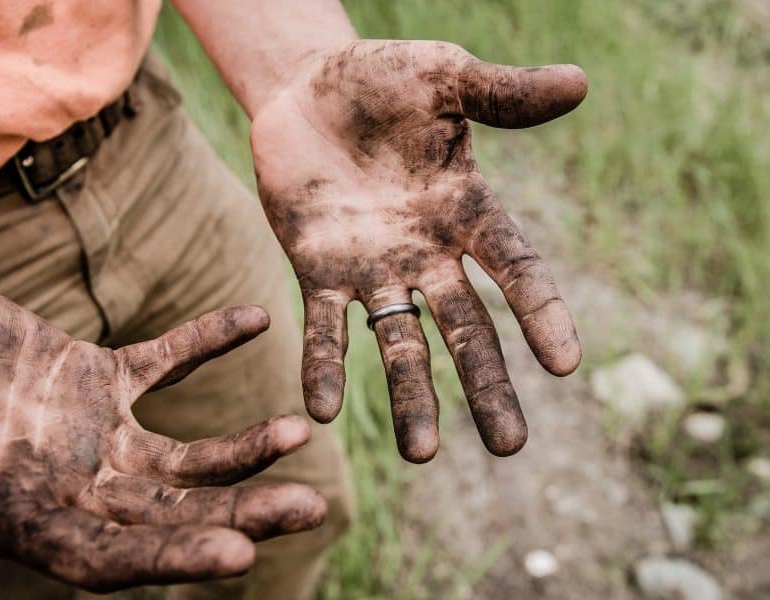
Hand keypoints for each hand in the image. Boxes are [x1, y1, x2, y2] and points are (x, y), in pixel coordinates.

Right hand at [0, 287, 325, 591]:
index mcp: (29, 520)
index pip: (112, 558)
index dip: (172, 559)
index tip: (240, 558)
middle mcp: (72, 486)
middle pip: (173, 512)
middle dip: (241, 513)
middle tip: (312, 509)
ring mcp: (90, 433)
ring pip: (184, 453)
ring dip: (242, 446)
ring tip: (297, 432)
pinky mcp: (96, 376)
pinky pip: (165, 360)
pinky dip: (207, 339)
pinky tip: (254, 318)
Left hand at [251, 40, 585, 461]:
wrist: (306, 90)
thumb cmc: (381, 80)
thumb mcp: (444, 76)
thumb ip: (502, 94)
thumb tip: (580, 82)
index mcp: (466, 211)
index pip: (515, 268)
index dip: (541, 312)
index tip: (567, 364)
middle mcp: (426, 253)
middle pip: (465, 327)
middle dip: (485, 385)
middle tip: (510, 446)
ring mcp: (372, 268)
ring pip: (398, 342)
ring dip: (409, 396)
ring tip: (419, 455)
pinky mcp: (317, 270)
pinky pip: (323, 326)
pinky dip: (324, 366)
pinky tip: (321, 411)